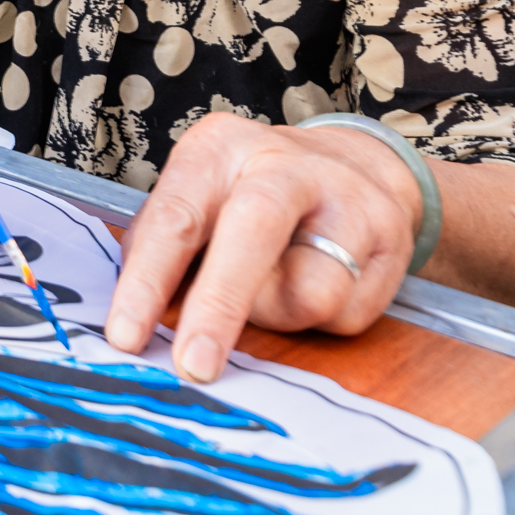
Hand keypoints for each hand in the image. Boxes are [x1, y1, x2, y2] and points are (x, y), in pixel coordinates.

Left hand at [103, 114, 420, 380]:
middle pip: (251, 232)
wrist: (359, 167)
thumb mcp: (199, 198)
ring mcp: (346, 199)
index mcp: (219, 148)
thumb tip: (133, 320)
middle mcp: (284, 165)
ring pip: (306, 292)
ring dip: (277, 315)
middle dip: (219, 306)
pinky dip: (322, 318)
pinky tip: (321, 280)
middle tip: (193, 366)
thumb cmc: (251, 193)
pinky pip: (345, 313)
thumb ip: (166, 246)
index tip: (125, 336)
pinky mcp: (389, 238)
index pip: (176, 217)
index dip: (147, 281)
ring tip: (276, 286)